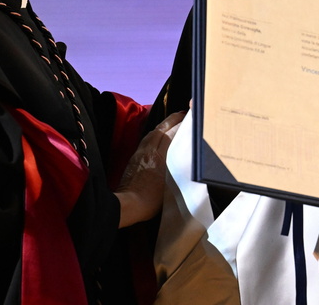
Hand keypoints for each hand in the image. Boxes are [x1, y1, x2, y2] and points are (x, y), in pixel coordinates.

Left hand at [115, 112, 183, 227]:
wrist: (129, 204)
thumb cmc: (151, 200)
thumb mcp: (170, 185)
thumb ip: (176, 168)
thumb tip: (184, 158)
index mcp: (160, 158)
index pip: (171, 135)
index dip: (180, 125)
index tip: (189, 118)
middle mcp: (150, 151)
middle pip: (161, 129)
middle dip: (172, 120)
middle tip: (182, 114)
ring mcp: (141, 153)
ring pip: (153, 133)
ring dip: (163, 125)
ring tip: (172, 122)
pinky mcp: (135, 156)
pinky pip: (146, 139)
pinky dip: (154, 133)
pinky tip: (158, 134)